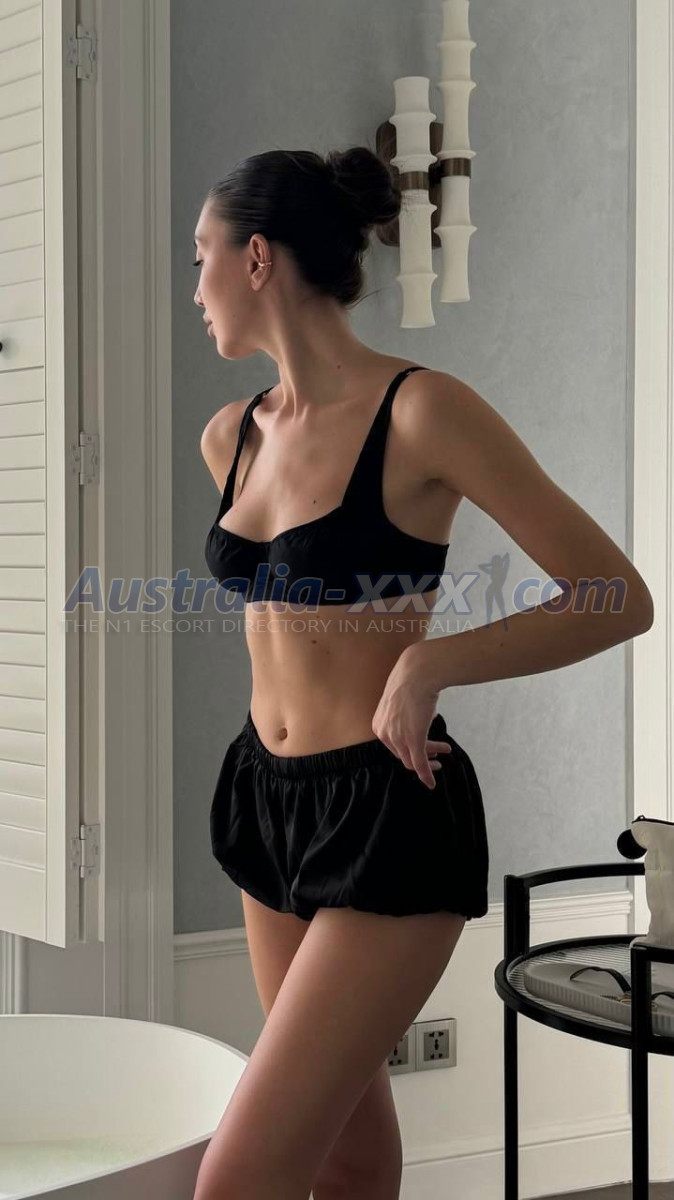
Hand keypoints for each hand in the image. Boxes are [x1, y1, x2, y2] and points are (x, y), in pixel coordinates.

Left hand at [371, 643, 451, 789]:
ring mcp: (398, 738)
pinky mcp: (414, 740)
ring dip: (429, 761)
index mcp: (379, 726)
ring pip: (413, 759)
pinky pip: (420, 764)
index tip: (424, 748)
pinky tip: (432, 782)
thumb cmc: (411, 682)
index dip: (409, 749)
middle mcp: (385, 734)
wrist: (418, 674)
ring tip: (444, 753)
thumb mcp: (400, 702)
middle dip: (422, 754)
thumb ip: (401, 715)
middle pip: (403, 754)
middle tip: (436, 756)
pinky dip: (426, 775)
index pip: (394, 746)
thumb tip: (413, 717)